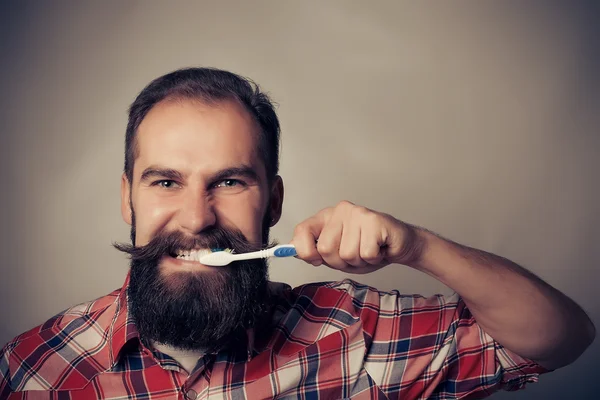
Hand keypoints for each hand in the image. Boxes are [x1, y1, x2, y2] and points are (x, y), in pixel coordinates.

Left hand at [290, 201, 421, 273]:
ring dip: (359, 261)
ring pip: (346, 254)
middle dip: (340, 262)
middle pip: (325, 249)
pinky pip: (365, 253)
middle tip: (355, 255)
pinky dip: (373, 259)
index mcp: (326, 217)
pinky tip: (379, 249)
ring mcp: (357, 213)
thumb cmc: (368, 248)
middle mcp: (340, 211)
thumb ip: (313, 251)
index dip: (305, 252)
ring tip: (368, 250)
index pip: (302, 232)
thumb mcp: (336, 254)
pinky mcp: (375, 220)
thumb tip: (289, 250)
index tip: (316, 260)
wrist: (399, 245)